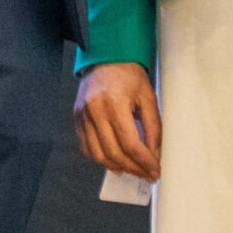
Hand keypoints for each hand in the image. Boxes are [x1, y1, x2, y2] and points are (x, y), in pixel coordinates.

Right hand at [75, 62, 162, 180]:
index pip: (130, 144)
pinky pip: (87, 147)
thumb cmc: (129, 75)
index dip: (144, 162)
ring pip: (98, 154)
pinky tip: (114, 160)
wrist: (105, 57)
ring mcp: (82, 115)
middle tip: (147, 174)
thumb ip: (153, 128)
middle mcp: (95, 111)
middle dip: (133, 168)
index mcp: (115, 103)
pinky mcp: (77, 118)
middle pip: (114, 153)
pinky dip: (101, 158)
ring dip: (117, 167)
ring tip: (132, 170)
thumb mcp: (148, 98)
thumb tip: (154, 155)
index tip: (155, 171)